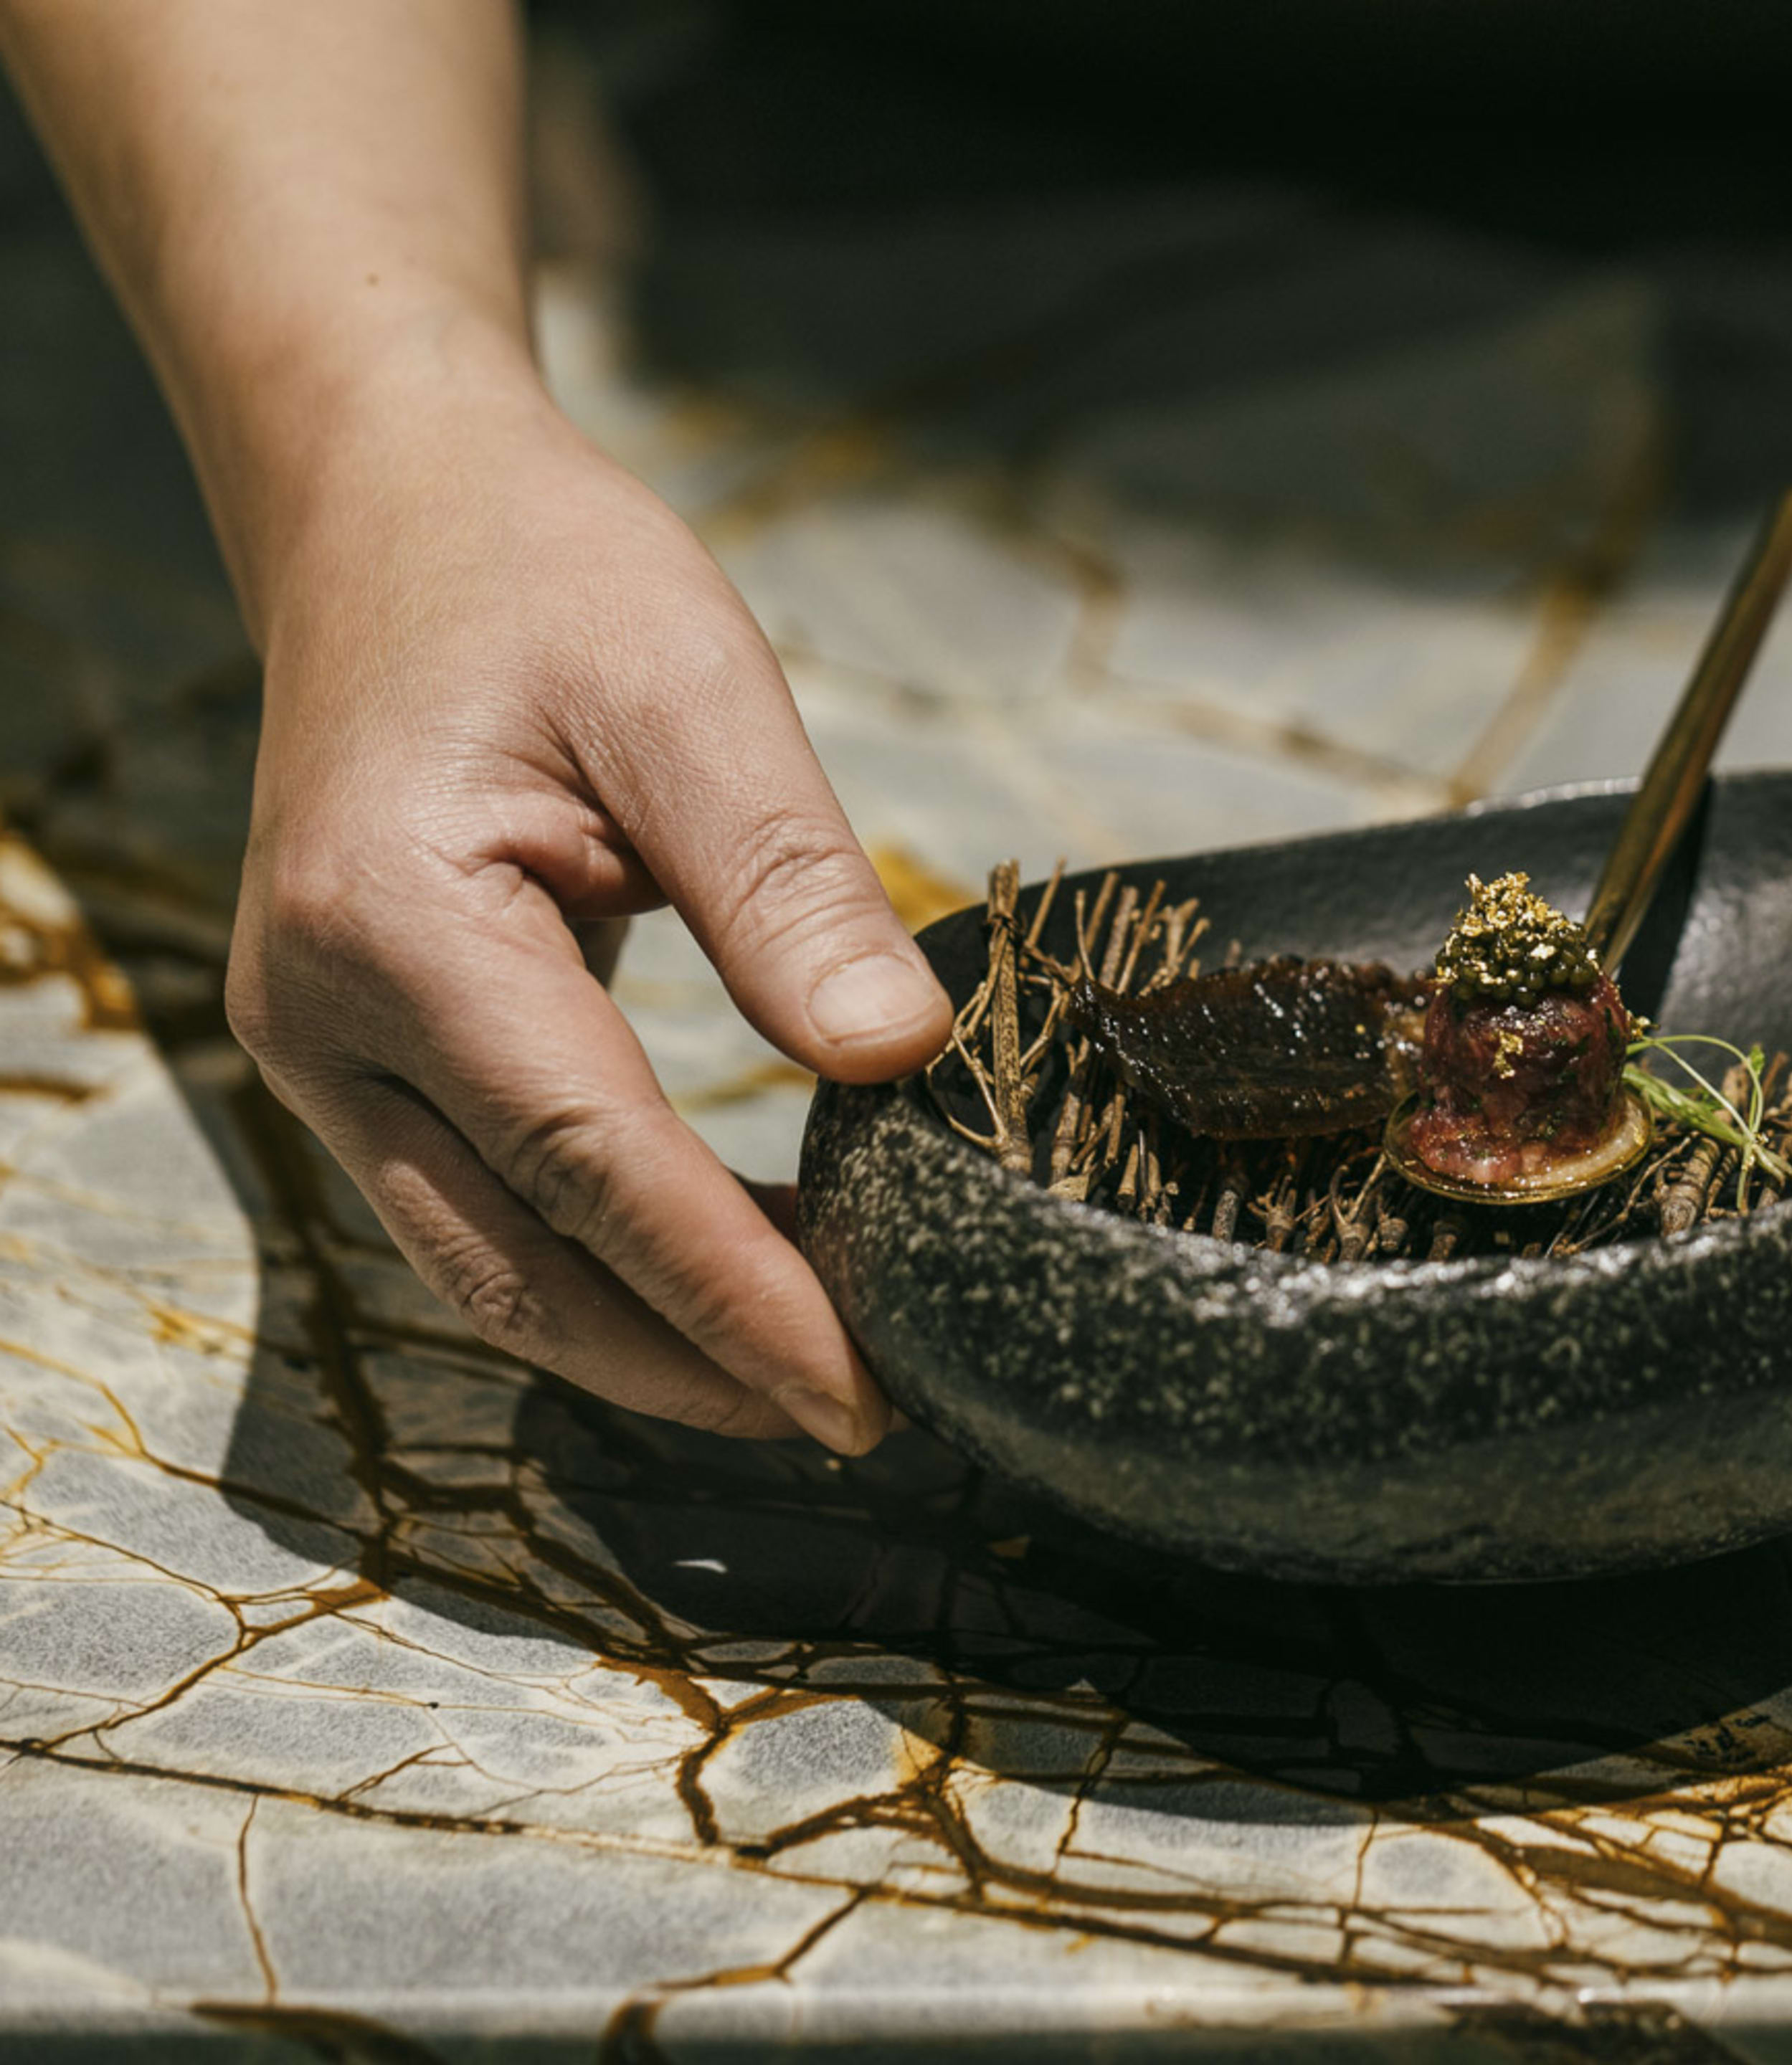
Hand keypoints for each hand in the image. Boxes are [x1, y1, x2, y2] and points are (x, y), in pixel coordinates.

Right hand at [225, 350, 948, 1450]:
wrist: (389, 511)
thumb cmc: (541, 575)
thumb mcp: (691, 692)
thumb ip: (786, 883)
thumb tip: (901, 1062)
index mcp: (392, 924)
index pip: (596, 1166)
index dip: (736, 1296)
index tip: (863, 1388)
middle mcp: (323, 1020)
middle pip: (525, 1265)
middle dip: (698, 1365)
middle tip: (866, 1421)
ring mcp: (322, 1052)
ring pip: (493, 1267)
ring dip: (653, 1341)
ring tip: (817, 1377)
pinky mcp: (361, 1055)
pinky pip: (486, 1208)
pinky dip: (607, 1267)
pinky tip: (736, 1273)